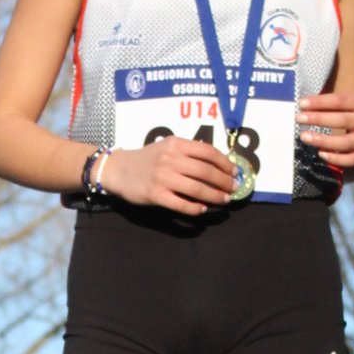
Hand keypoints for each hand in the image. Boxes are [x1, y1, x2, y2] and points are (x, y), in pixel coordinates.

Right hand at [103, 137, 237, 215]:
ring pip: (197, 189)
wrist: (118, 169)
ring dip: (215, 196)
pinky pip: (181, 204)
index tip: (235, 171)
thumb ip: (188, 151)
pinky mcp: (155, 195)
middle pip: (206, 172)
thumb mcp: (166, 146)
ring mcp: (163, 178)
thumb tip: (215, 161)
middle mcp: (170, 159)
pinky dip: (195, 208)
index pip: (208, 152)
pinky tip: (202, 210)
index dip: (225, 163)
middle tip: (233, 188)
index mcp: (176, 144)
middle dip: (224, 182)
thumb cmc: (146, 159)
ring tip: (224, 200)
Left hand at [298, 92, 353, 169]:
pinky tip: (321, 154)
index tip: (302, 104)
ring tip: (305, 137)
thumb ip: (333, 105)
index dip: (320, 102)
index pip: (341, 101)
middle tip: (299, 119)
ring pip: (346, 143)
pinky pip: (351, 159)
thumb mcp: (351, 103)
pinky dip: (335, 158)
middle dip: (319, 119)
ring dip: (323, 140)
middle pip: (343, 120)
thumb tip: (305, 107)